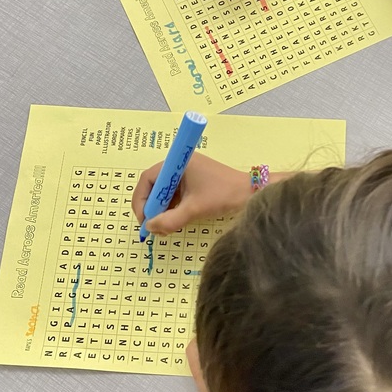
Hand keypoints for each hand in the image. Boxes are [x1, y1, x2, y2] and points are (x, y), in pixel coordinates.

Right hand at [132, 152, 250, 234]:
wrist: (250, 193)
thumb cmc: (223, 196)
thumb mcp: (194, 210)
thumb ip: (169, 220)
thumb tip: (149, 227)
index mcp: (178, 163)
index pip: (149, 178)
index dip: (141, 199)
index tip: (143, 218)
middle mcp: (180, 164)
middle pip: (155, 185)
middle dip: (151, 206)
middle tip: (152, 226)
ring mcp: (187, 173)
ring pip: (165, 191)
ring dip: (161, 209)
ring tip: (163, 227)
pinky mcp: (194, 182)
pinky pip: (175, 194)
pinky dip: (171, 208)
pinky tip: (173, 221)